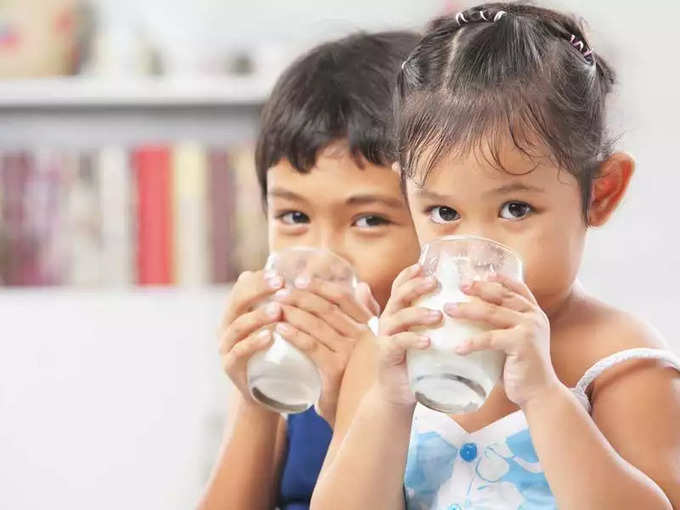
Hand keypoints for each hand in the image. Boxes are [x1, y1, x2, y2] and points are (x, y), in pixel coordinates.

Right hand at [218, 270, 285, 408]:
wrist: (269, 391)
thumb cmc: (278, 351)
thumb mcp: (280, 324)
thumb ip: (286, 302)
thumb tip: (308, 276)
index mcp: (237, 311)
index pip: (243, 286)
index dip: (260, 279)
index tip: (282, 275)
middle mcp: (228, 326)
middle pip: (237, 301)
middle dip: (258, 290)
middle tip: (280, 284)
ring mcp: (227, 346)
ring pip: (238, 326)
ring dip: (258, 315)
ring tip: (278, 309)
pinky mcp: (231, 367)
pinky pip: (239, 352)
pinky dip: (253, 343)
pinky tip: (269, 336)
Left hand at [271, 277, 378, 424]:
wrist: (357, 415)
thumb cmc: (355, 376)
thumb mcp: (362, 343)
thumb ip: (363, 315)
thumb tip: (361, 286)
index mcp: (368, 327)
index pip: (343, 298)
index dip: (320, 286)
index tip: (300, 279)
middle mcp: (362, 337)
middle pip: (327, 308)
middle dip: (301, 297)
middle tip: (280, 292)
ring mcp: (350, 353)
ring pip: (317, 324)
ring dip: (293, 312)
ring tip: (274, 307)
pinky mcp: (336, 369)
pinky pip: (312, 346)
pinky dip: (294, 334)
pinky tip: (280, 329)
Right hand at [374, 263, 442, 407]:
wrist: (398, 393)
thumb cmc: (417, 362)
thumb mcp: (426, 336)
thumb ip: (438, 321)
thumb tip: (464, 304)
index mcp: (398, 312)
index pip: (400, 286)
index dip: (409, 274)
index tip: (423, 265)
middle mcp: (389, 320)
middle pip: (399, 296)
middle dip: (416, 286)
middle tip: (435, 282)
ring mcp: (386, 336)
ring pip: (399, 317)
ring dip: (418, 313)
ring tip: (438, 315)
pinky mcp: (387, 354)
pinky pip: (398, 342)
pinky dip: (413, 340)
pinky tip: (427, 342)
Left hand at [445, 273, 559, 406]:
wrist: (539, 393)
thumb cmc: (520, 367)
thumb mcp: (514, 341)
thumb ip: (501, 327)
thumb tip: (470, 317)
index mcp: (533, 312)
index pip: (517, 287)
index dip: (499, 278)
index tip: (480, 273)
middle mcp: (534, 316)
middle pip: (501, 295)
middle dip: (478, 289)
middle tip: (459, 286)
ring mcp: (529, 329)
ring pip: (492, 313)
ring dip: (467, 310)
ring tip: (448, 309)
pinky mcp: (522, 344)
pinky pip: (491, 339)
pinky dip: (472, 342)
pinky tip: (457, 348)